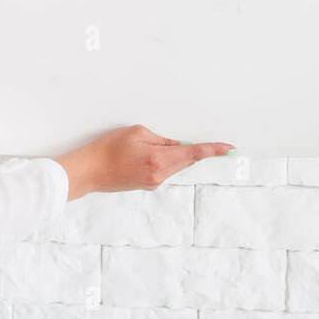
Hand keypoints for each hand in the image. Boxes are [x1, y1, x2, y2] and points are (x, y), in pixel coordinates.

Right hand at [54, 124, 235, 200]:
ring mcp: (154, 183)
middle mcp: (160, 175)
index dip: (213, 151)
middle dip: (192, 149)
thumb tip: (177, 146)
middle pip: (186, 160)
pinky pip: (164, 170)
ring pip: (175, 165)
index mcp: (159, 159)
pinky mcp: (148, 185)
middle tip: (190, 140)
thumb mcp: (137, 133)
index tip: (230, 149)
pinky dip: (164, 160)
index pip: (193, 154)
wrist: (89, 171)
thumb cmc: (108, 148)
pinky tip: (145, 153)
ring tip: (146, 144)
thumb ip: (161, 139)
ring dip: (174, 154)